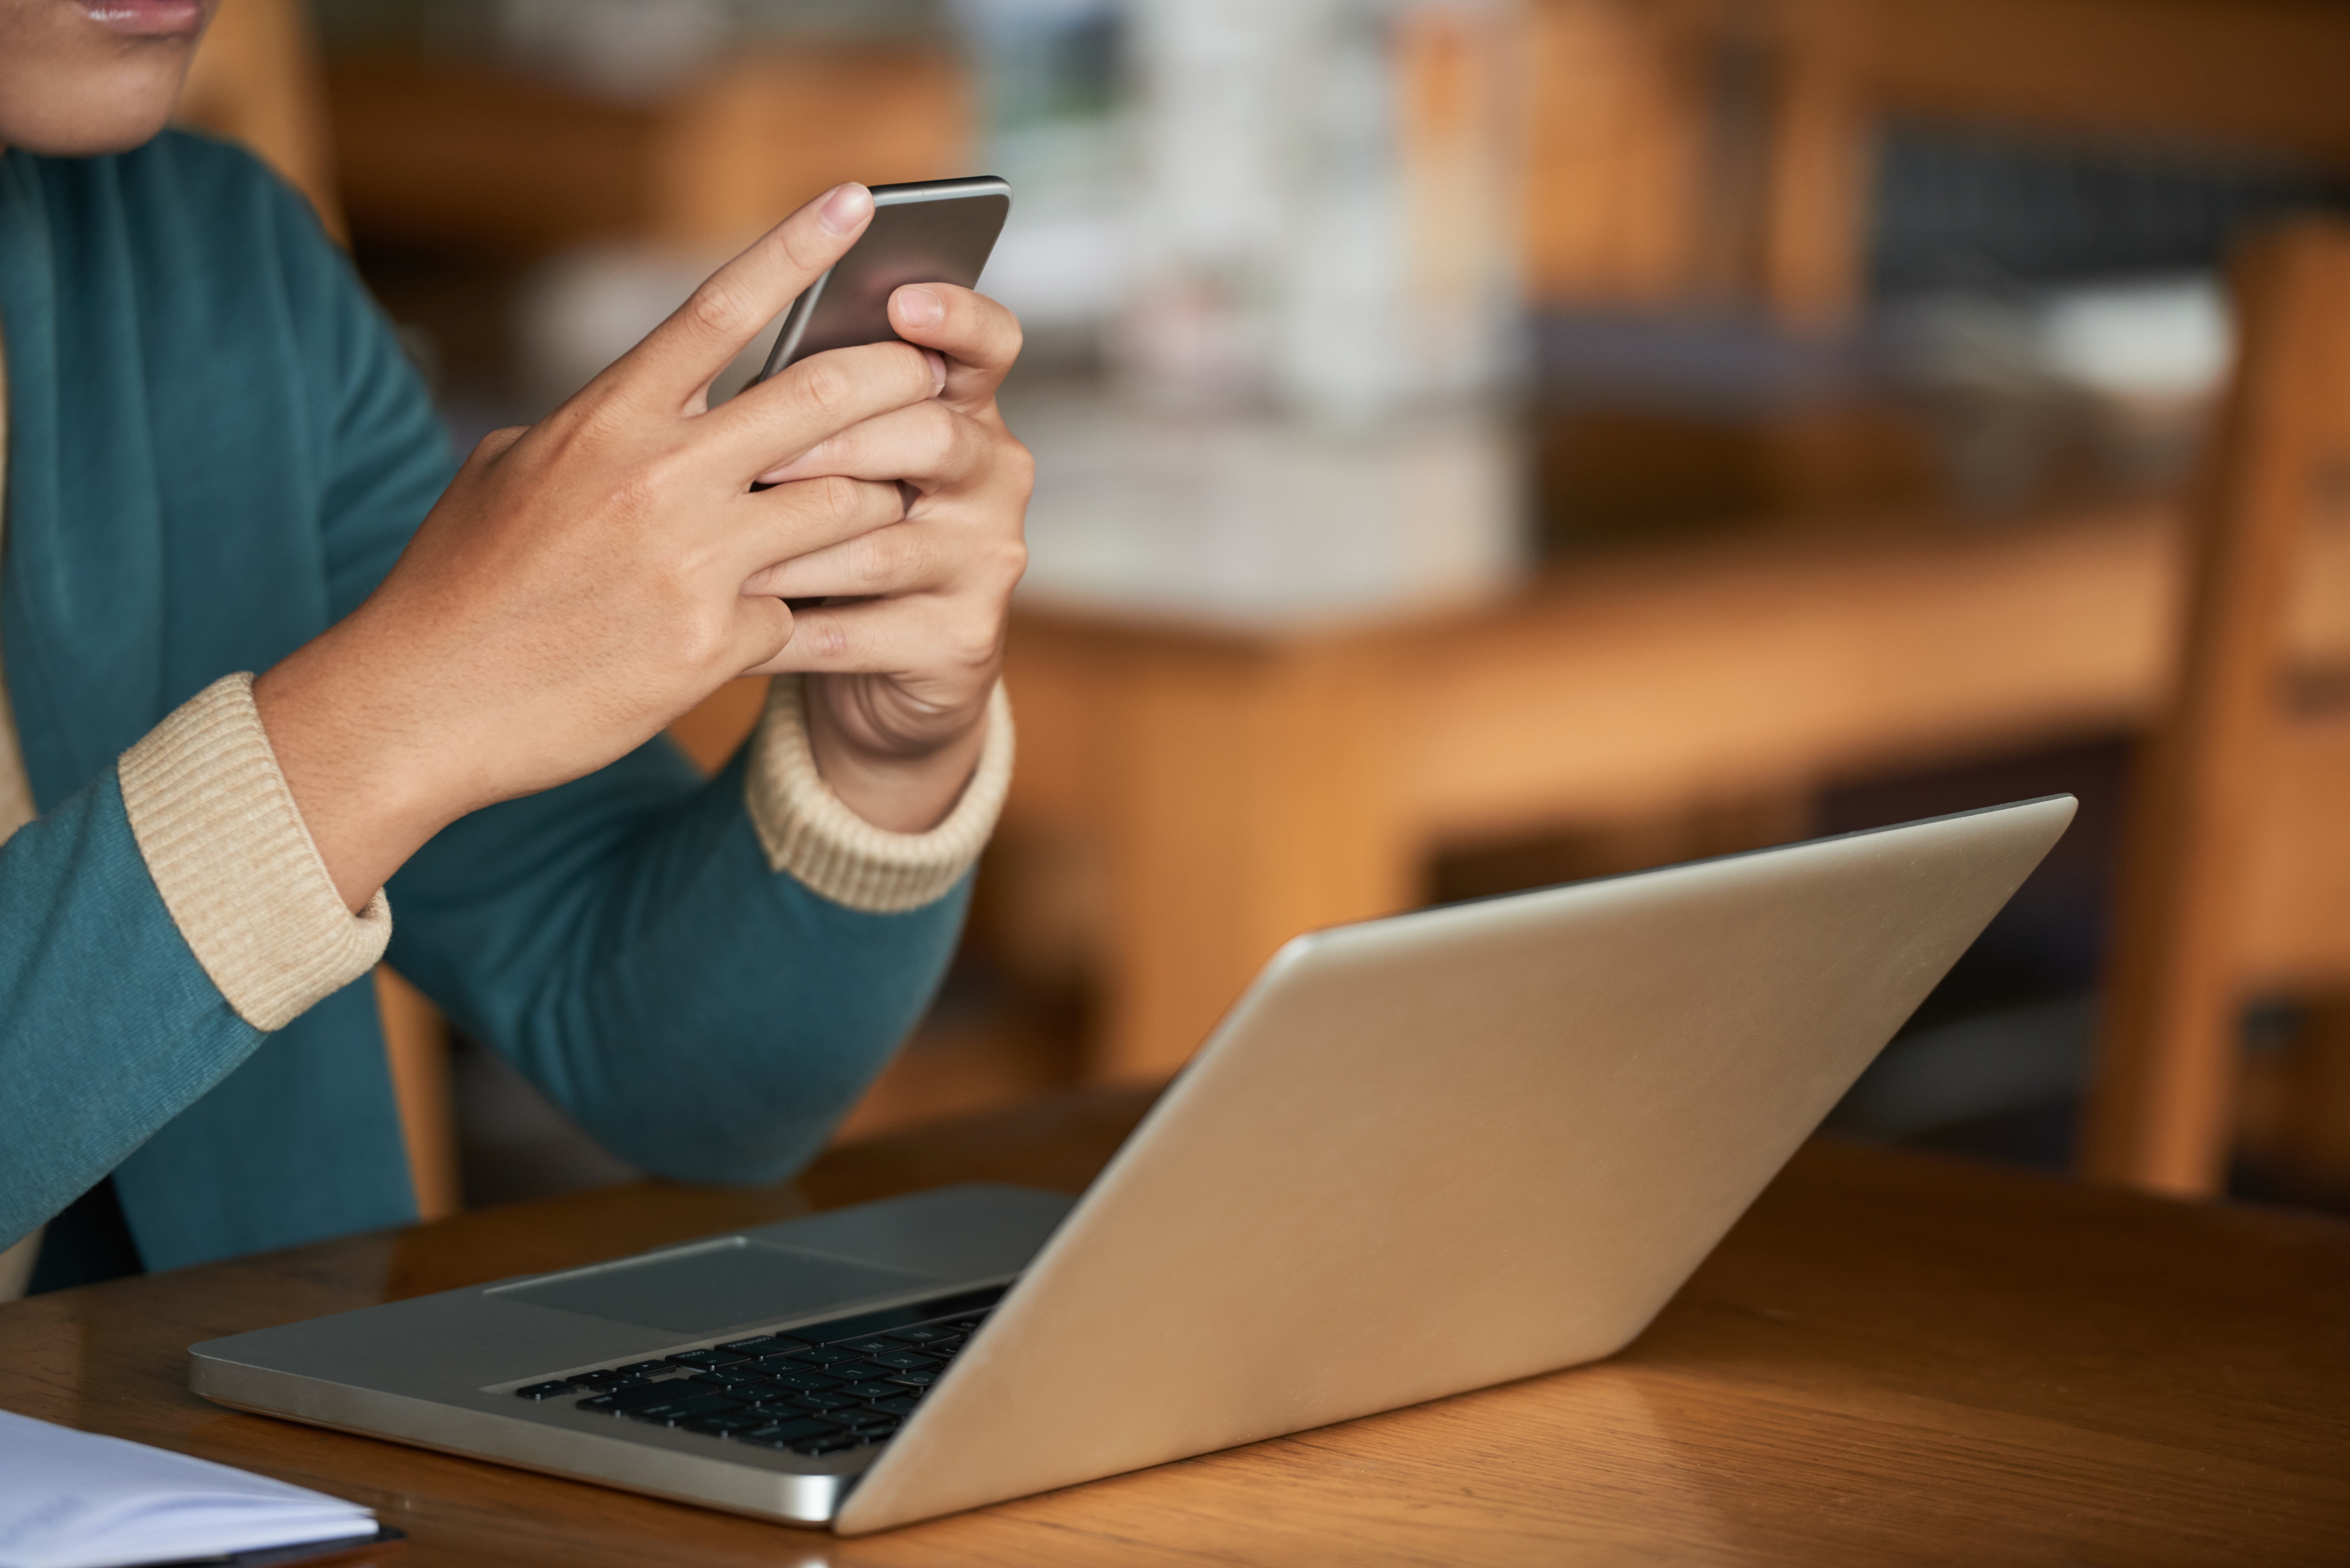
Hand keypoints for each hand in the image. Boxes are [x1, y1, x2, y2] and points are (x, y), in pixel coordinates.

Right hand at [256, 183, 947, 908]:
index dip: (799, 247)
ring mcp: (693, 561)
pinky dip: (803, 615)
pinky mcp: (715, 644)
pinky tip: (788, 626)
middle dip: (899, 380)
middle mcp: (658, 477)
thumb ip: (593, 429)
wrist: (422, 705)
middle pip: (822, 399)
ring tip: (887, 507)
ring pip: (844, 506)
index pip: (720, 308)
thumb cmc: (460, 584)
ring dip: (876, 503)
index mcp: (607, 420)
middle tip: (940, 375)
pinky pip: (801, 612)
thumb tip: (651, 400)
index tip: (860, 201)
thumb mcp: (514, 473)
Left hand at [743, 282, 1029, 832]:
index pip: (990, 345)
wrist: (880, 672)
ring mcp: (986, 563)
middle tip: (755, 456)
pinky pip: (858, 630)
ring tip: (717, 550)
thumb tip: (752, 325)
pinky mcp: (959, 643)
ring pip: (884, 542)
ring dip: (791, 547)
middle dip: (835, 441)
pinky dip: (782, 629)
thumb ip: (822, 399)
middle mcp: (995, 479)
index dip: (958, 317)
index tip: (904, 300)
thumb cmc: (835, 537)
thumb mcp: (840, 457)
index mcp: (967, 412)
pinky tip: (728, 625)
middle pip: (934, 436)